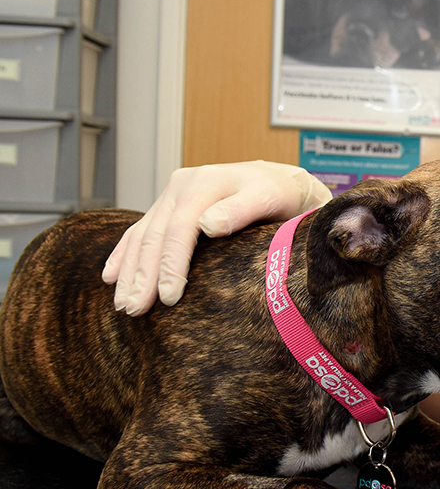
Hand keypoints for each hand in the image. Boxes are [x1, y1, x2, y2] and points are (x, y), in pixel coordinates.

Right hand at [103, 161, 331, 315]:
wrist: (279, 180)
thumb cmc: (279, 194)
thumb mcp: (269, 198)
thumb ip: (241, 209)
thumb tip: (208, 224)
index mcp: (203, 182)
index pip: (180, 229)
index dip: (172, 264)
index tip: (169, 297)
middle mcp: (181, 185)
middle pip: (155, 234)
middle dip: (143, 275)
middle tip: (134, 309)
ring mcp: (172, 195)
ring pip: (142, 235)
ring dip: (130, 271)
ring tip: (124, 304)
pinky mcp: (168, 206)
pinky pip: (139, 231)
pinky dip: (124, 254)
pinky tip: (111, 276)